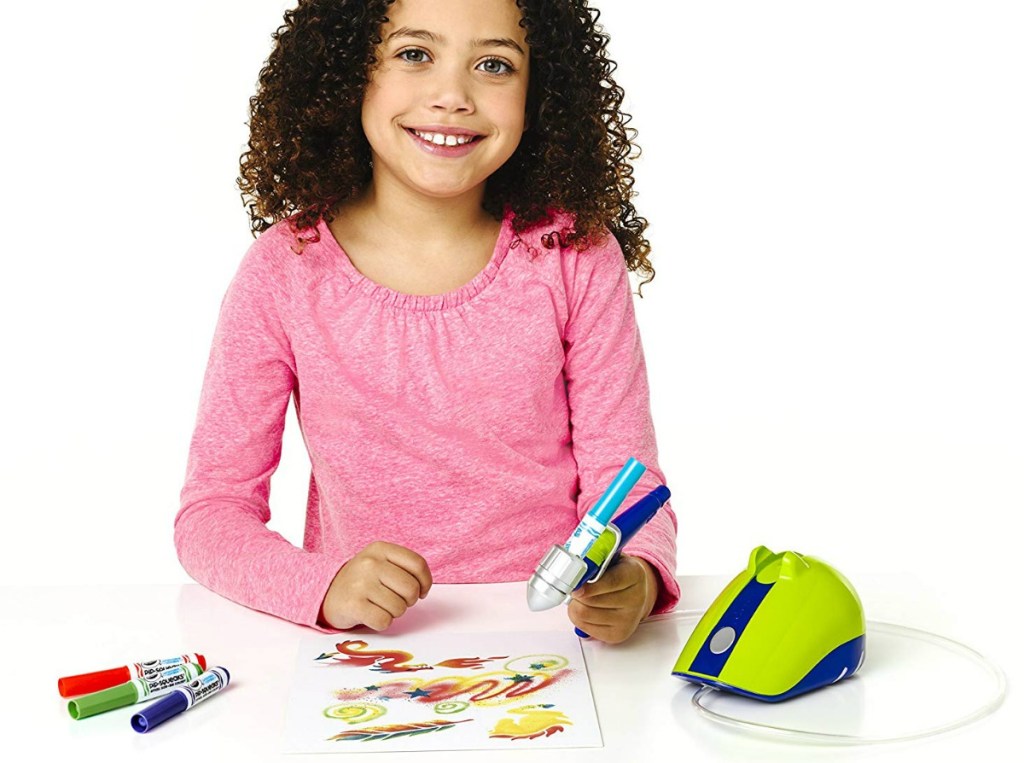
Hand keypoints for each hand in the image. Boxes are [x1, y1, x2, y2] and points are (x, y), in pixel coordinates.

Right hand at [318, 541, 432, 629]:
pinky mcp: (353, 605)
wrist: (326, 593)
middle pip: (411, 588)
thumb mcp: (380, 562)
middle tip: (395, 600)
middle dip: (408, 600)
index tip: (421, 591)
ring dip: (394, 612)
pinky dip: (382, 623)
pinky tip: (371, 614)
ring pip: (399, 608)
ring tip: (379, 606)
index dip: (425, 582)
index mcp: (380, 549)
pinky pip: (384, 621)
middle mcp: (370, 563)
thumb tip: (424, 587)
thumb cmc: (362, 580)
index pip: (418, 564)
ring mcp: (360, 583)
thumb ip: (403, 567)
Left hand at [567, 555, 657, 643]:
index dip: (589, 585)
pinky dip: (579, 619)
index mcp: (635, 574)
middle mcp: (636, 598)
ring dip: (576, 605)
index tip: (575, 586)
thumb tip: (574, 573)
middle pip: (591, 600)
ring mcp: (629, 619)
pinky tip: (587, 610)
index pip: (611, 581)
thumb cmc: (616, 573)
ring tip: (581, 598)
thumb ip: (594, 562)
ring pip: (584, 614)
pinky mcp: (619, 635)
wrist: (634, 592)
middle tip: (575, 587)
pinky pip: (585, 627)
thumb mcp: (609, 559)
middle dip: (577, 593)